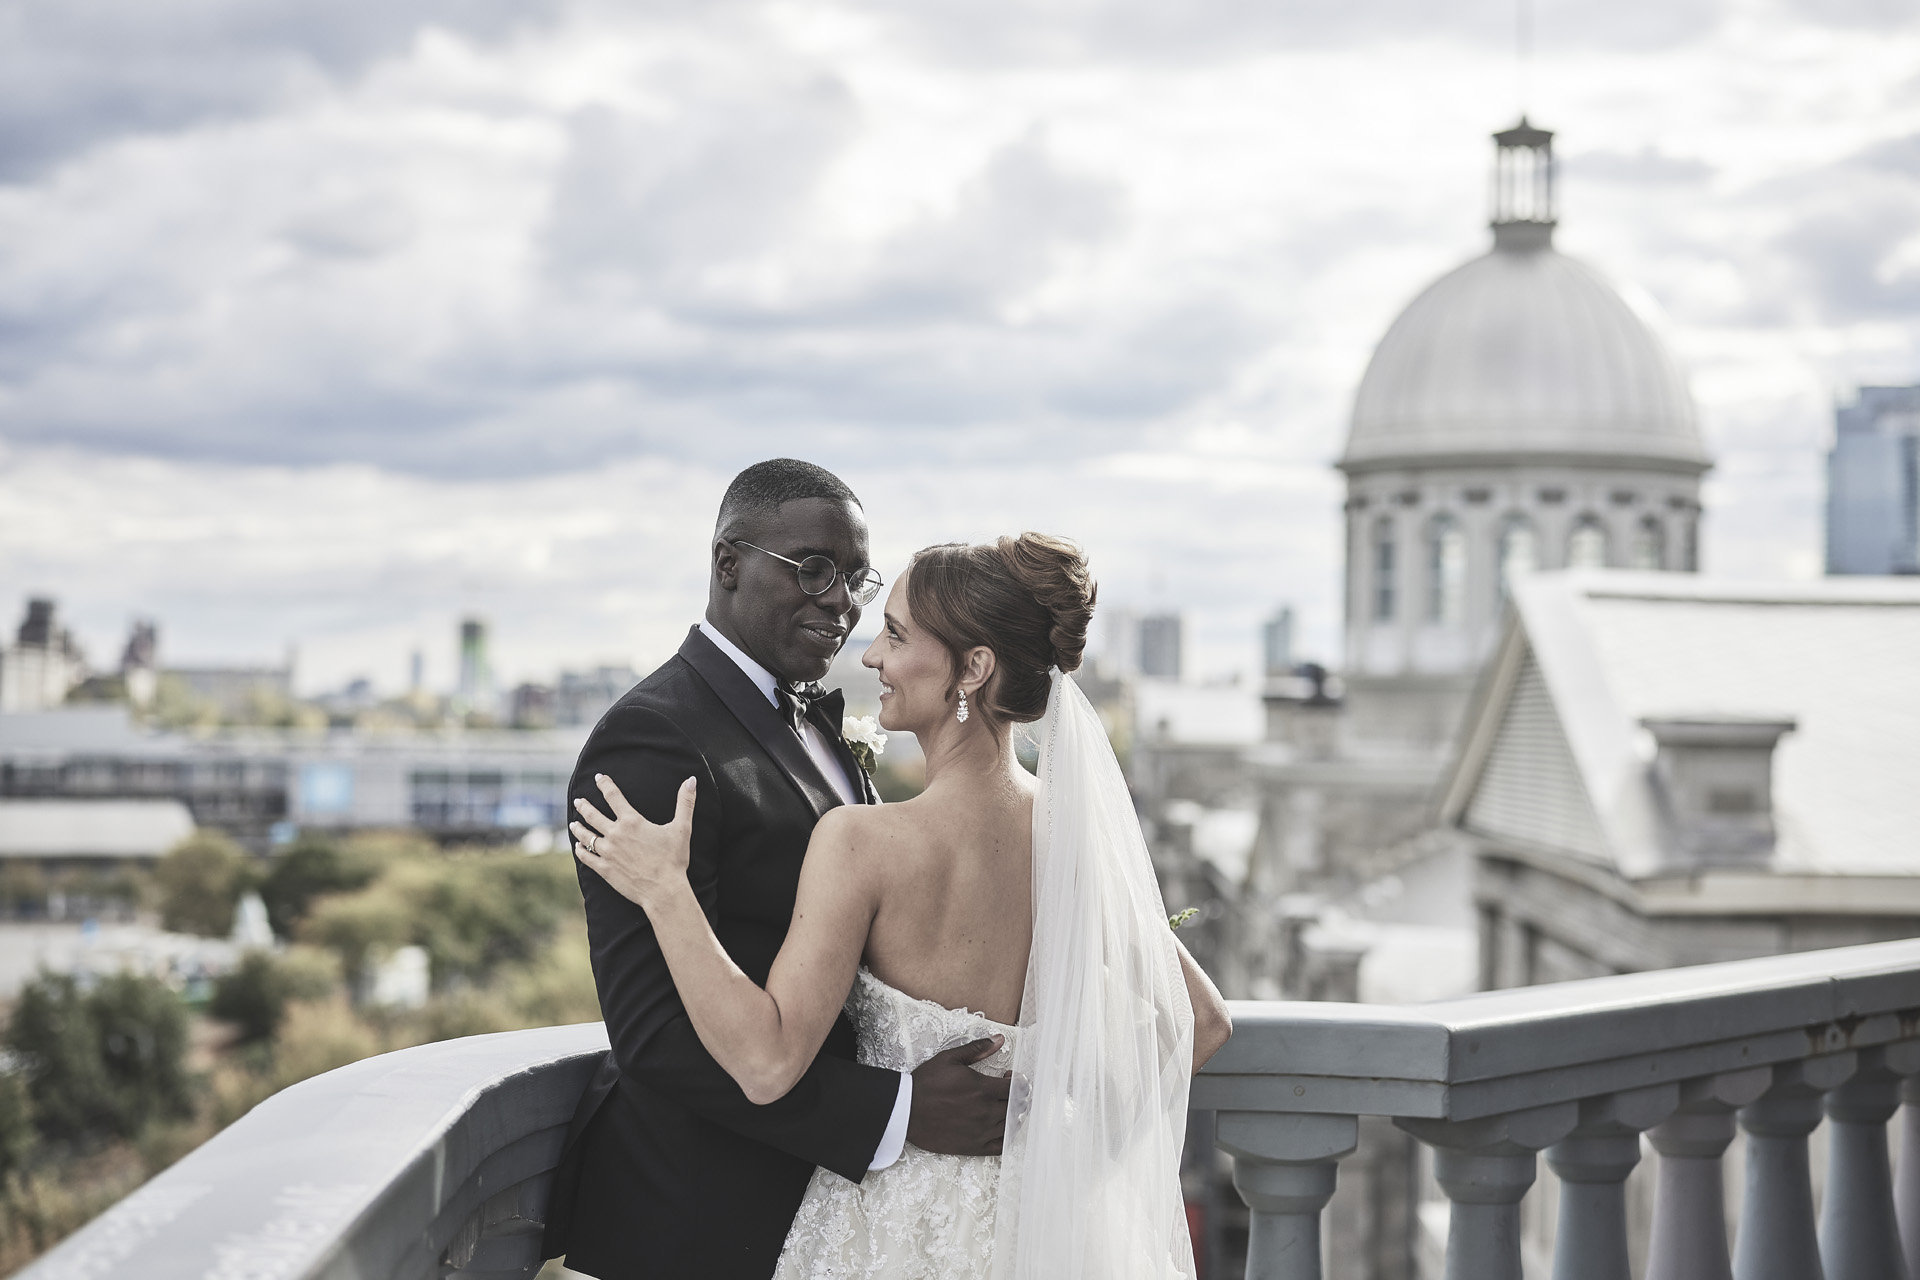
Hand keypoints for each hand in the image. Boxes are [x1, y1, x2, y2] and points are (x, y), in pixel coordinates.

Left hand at [571, 773, 694, 909]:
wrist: (663, 890)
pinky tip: (577, 848)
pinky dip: (580, 851)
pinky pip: (586, 857)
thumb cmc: (673, 860)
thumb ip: (685, 802)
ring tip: (573, 823)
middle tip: (578, 800)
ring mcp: (608, 852)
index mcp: (632, 821)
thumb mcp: (682, 828)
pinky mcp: (604, 869)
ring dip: (578, 828)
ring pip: (586, 836)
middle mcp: (615, 834)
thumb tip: (692, 780)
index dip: (605, 784)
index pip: (614, 796)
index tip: (598, 777)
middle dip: (584, 806)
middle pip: (593, 815)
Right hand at [906, 1037, 1010, 1156]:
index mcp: (983, 1089)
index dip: (1018, 1081)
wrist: (906, 1110)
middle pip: (1017, 1107)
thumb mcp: (950, 1059)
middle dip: (1018, 1097)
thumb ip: (978, 1049)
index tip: (1009, 1078)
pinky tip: (1002, 1129)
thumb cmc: (926, 1083)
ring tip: (1004, 1108)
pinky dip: (1007, 1138)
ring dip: (1014, 1115)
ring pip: (1011, 1126)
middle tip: (1009, 1092)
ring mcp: (981, 1131)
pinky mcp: (973, 1147)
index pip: (1016, 1088)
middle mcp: (986, 1112)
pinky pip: (1000, 1147)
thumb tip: (999, 1040)